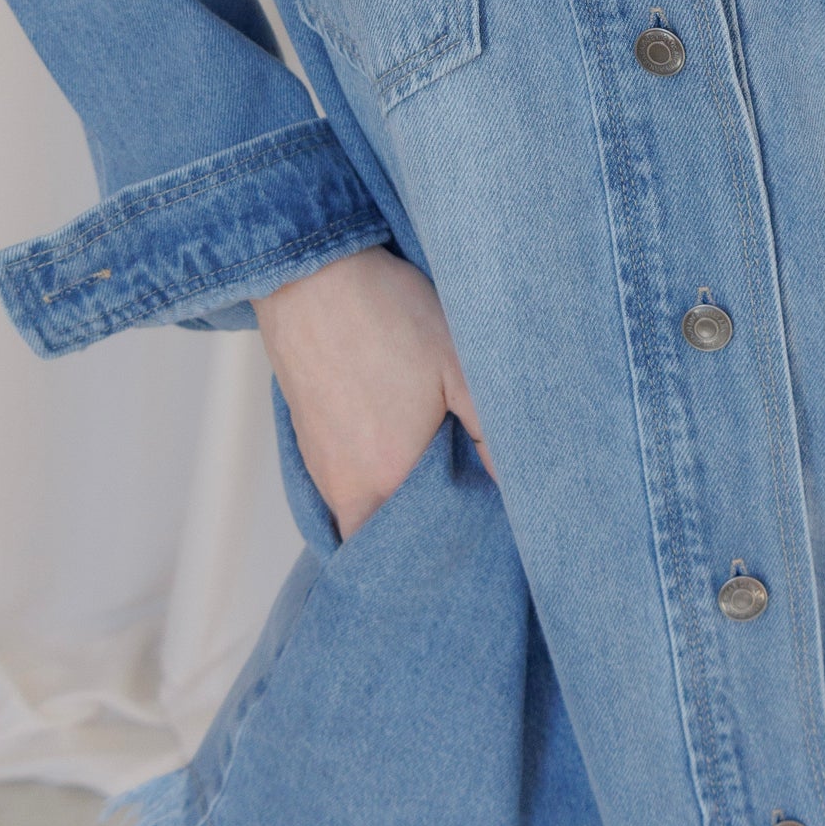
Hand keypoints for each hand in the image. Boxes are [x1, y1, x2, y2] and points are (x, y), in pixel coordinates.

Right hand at [253, 246, 490, 537]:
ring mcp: (320, 462)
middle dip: (421, 532)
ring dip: (396, 501)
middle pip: (385, 538)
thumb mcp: (460, 366)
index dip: (447, 547)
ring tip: (437, 469)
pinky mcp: (308, 436)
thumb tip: (516, 485)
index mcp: (386, 478)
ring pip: (361, 509)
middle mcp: (344, 484)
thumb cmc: (387, 315)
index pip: (415, 550)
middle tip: (461, 502)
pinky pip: (342, 482)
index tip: (478, 530)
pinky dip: (371, 477)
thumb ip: (491, 434)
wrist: (312, 275)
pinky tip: (399, 442)